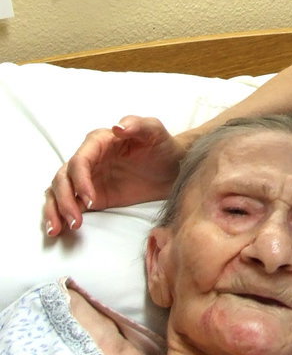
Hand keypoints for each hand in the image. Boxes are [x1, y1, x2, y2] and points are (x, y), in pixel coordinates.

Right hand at [44, 116, 186, 236]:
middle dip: (64, 200)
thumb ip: (138, 125)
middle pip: (63, 178)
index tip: (91, 200)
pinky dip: (60, 216)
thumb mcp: (155, 130)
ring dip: (55, 209)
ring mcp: (87, 179)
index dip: (80, 181)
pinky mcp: (91, 197)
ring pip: (58, 191)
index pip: (80, 161)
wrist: (173, 166)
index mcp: (98, 142)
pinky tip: (59, 229)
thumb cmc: (162, 144)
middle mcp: (88, 160)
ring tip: (59, 229)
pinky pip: (69, 204)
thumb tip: (117, 127)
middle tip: (75, 221)